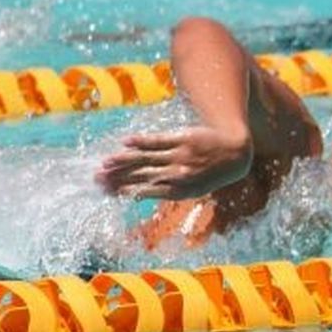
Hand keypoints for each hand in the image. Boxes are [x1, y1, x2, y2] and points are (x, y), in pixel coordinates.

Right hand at [96, 126, 252, 199]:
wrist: (235, 152)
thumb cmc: (212, 172)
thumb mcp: (194, 188)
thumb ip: (169, 190)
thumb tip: (144, 193)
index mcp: (178, 190)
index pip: (143, 191)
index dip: (123, 190)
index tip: (104, 191)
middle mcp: (176, 175)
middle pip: (140, 176)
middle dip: (117, 178)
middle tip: (96, 179)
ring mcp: (179, 156)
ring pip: (146, 159)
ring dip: (123, 161)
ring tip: (105, 163)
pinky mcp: (182, 139)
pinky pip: (158, 141)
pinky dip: (141, 142)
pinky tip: (125, 142)